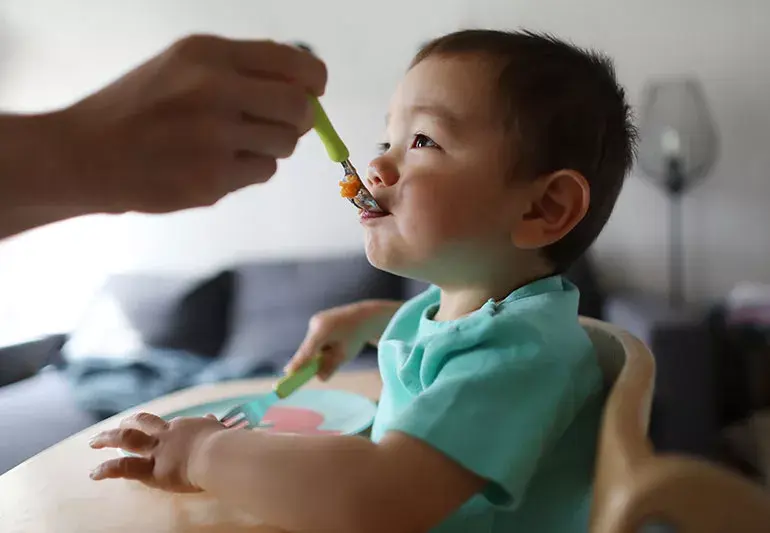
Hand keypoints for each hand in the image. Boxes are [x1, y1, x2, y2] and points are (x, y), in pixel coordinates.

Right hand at [59, 35, 326, 212]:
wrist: (87, 154)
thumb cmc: (138, 107)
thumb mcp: (181, 66)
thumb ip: (240, 68)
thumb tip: (303, 84)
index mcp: (209, 54)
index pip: (295, 64)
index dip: (313, 82)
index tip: (312, 91)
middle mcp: (215, 90)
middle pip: (299, 108)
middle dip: (301, 118)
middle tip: (285, 123)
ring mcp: (215, 138)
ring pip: (285, 144)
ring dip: (271, 144)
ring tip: (236, 143)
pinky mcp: (213, 179)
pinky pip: (263, 171)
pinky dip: (250, 168)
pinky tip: (218, 163)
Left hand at [89, 412, 224, 492]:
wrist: (217, 455)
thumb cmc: (224, 444)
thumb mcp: (217, 429)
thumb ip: (211, 424)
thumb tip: (211, 417)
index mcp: (182, 427)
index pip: (166, 427)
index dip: (159, 429)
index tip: (158, 431)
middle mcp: (166, 436)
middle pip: (142, 423)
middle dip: (128, 423)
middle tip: (119, 424)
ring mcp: (157, 452)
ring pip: (127, 440)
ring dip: (108, 438)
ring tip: (94, 441)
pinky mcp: (152, 471)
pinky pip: (125, 468)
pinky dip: (107, 469)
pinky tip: (93, 473)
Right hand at [286, 300, 402, 379]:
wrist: (363, 316)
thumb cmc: (355, 337)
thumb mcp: (345, 355)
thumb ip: (330, 367)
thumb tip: (319, 377)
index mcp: (324, 331)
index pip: (308, 350)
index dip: (298, 362)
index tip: (288, 373)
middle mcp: (316, 323)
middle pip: (307, 348)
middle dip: (308, 360)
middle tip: (301, 373)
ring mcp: (315, 320)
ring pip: (311, 344)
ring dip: (316, 352)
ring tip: (336, 347)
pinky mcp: (316, 320)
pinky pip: (314, 338)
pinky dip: (319, 345)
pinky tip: (333, 340)